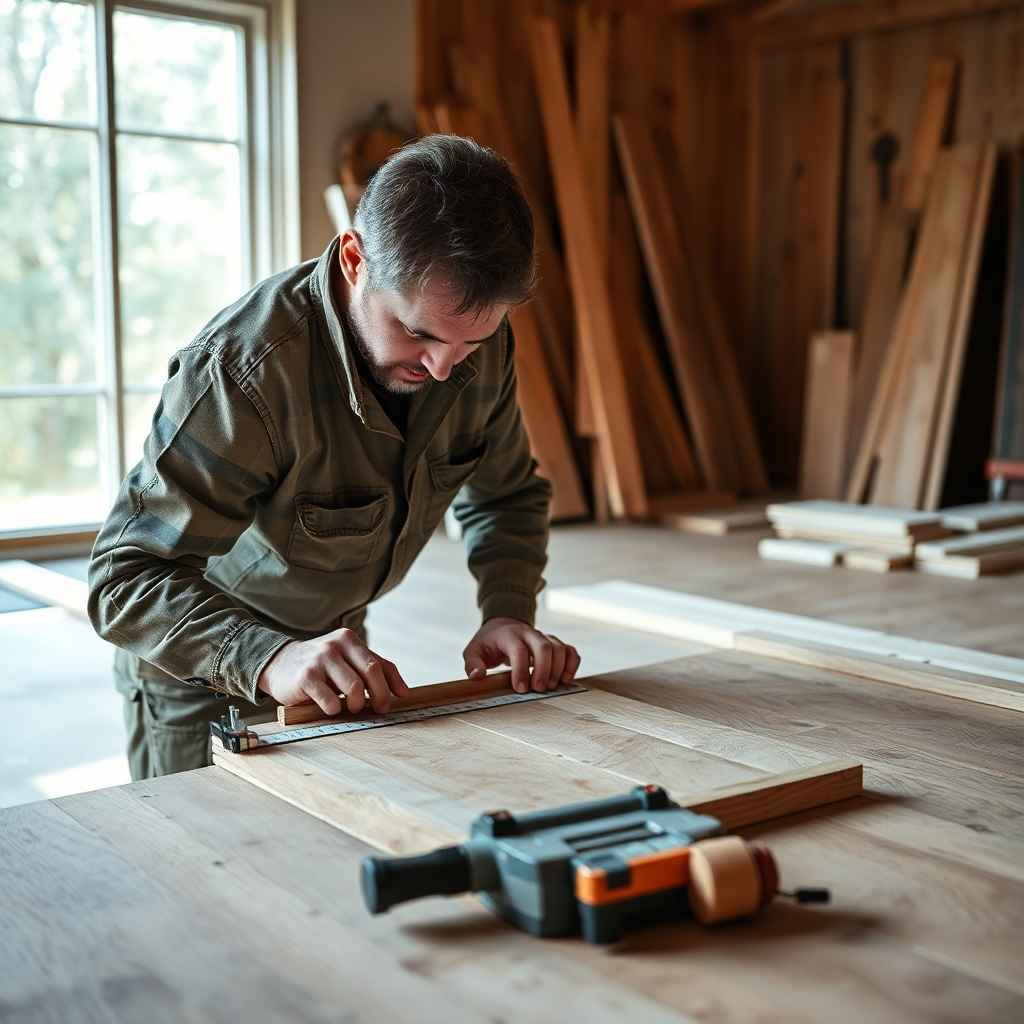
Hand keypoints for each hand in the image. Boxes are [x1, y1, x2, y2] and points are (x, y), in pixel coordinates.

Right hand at [257, 628, 408, 714]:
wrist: (277, 664)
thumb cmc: (319, 666)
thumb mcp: (345, 659)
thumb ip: (371, 668)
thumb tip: (403, 691)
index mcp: (348, 639)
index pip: (380, 664)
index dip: (392, 685)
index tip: (396, 700)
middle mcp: (335, 645)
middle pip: (371, 673)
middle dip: (379, 696)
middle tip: (376, 709)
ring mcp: (320, 660)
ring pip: (354, 687)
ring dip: (356, 704)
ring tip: (349, 707)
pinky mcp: (306, 677)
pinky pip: (331, 700)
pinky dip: (335, 709)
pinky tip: (329, 706)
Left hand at [463, 617, 580, 693]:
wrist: (502, 626)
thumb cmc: (488, 642)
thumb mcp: (473, 651)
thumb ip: (472, 664)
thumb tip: (477, 677)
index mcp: (508, 634)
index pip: (518, 650)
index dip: (521, 670)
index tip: (520, 689)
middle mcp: (528, 633)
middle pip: (544, 646)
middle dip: (544, 670)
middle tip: (538, 690)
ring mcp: (543, 636)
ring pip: (559, 647)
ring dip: (558, 669)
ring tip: (551, 687)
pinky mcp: (554, 643)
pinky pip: (569, 650)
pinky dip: (571, 664)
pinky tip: (565, 679)